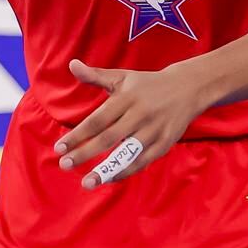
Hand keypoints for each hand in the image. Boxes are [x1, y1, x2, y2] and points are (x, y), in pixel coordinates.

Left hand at [55, 58, 211, 188]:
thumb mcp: (122, 77)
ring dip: (106, 170)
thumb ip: (95, 75)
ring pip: (126, 153)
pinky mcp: (165, 143)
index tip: (59, 148)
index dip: (77, 135)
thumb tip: (72, 64)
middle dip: (85, 153)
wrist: (188, 88)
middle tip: (64, 165)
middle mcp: (139, 115)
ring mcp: (153, 130)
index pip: (97, 121)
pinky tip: (109, 179)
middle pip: (108, 138)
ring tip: (87, 183)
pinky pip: (143, 161)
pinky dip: (126, 171)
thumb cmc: (147, 85)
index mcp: (126, 99)